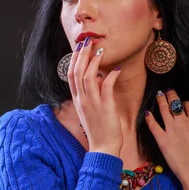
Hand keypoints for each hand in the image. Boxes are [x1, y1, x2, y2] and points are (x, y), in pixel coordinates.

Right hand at [67, 38, 122, 154]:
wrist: (103, 148)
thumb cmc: (99, 130)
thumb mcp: (91, 110)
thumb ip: (92, 93)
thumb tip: (98, 77)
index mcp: (78, 100)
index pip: (71, 75)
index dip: (74, 59)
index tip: (79, 47)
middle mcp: (82, 100)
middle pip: (77, 72)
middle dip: (82, 54)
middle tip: (88, 41)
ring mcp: (93, 104)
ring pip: (88, 77)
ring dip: (94, 61)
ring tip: (101, 49)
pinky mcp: (105, 107)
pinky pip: (106, 87)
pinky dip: (111, 76)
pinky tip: (117, 69)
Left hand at [145, 90, 188, 189]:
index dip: (185, 103)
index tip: (182, 105)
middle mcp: (183, 122)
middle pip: (175, 103)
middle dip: (171, 95)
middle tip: (167, 91)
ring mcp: (171, 130)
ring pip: (164, 110)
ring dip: (160, 101)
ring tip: (158, 96)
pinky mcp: (162, 140)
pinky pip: (153, 125)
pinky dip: (149, 118)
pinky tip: (147, 113)